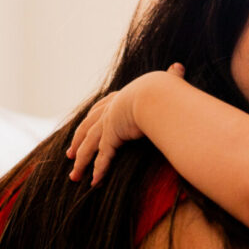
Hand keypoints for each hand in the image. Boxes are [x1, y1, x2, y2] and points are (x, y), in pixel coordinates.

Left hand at [68, 64, 184, 185]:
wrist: (156, 96)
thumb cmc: (163, 89)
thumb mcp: (166, 82)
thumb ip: (171, 78)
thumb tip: (179, 67)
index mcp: (119, 98)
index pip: (99, 109)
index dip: (91, 119)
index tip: (83, 127)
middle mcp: (109, 110)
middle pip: (86, 128)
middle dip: (76, 142)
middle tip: (70, 154)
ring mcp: (108, 124)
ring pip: (89, 146)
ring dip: (81, 162)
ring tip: (75, 176)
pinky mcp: (111, 137)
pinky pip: (103, 157)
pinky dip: (99, 170)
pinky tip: (94, 181)